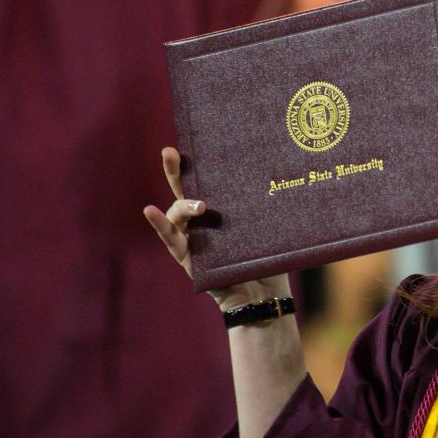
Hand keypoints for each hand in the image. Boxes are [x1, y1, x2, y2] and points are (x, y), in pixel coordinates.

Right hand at [142, 147, 289, 309]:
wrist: (263, 297)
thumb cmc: (268, 262)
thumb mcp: (272, 231)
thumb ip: (270, 210)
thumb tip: (288, 177)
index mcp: (222, 210)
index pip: (207, 181)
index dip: (198, 162)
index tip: (192, 141)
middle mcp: (202, 221)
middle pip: (185, 189)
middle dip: (176, 169)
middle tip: (170, 151)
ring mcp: (192, 237)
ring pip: (177, 212)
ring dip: (185, 205)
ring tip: (201, 206)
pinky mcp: (186, 257)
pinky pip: (169, 239)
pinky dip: (159, 224)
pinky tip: (149, 210)